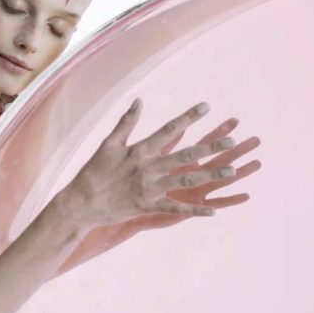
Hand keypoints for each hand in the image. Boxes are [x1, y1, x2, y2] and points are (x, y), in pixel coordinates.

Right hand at [57, 110, 260, 274]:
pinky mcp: (147, 206)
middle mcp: (148, 167)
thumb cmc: (93, 172)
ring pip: (186, 180)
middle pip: (185, 154)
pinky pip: (175, 209)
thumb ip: (126, 122)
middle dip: (210, 147)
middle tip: (233, 141)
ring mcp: (149, 188)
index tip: (206, 106)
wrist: (80, 202)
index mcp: (140, 150)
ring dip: (211, 176)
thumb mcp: (108, 144)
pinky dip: (193, 211)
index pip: (169, 129)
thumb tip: (139, 100)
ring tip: (233, 171)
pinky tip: (212, 212)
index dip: (189, 117)